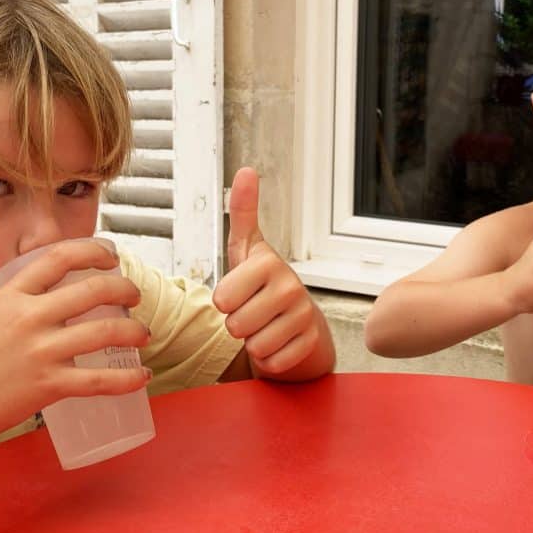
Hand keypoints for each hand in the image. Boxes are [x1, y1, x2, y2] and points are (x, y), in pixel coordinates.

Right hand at [0, 240, 151, 445]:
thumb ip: (21, 306)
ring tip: (143, 334)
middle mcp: (29, 317)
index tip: (111, 256)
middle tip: (135, 296)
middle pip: (94, 289)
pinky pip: (101, 380)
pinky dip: (129, 378)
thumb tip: (56, 300)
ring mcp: (40, 352)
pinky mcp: (48, 386)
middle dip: (125, 289)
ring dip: (135, 330)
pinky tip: (141, 376)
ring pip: (107, 331)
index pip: (59, 256)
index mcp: (12, 295)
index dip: (93, 250)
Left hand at [212, 167, 323, 375]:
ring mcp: (303, 316)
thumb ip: (242, 211)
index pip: (222, 299)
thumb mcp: (247, 248)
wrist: (299, 319)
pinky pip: (272, 362)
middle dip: (237, 325)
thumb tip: (246, 170)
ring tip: (264, 325)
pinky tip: (278, 342)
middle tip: (252, 312)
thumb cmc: (263, 283)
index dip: (223, 302)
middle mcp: (290, 287)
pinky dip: (270, 359)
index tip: (238, 292)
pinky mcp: (311, 343)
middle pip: (235, 325)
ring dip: (253, 342)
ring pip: (254, 346)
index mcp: (268, 263)